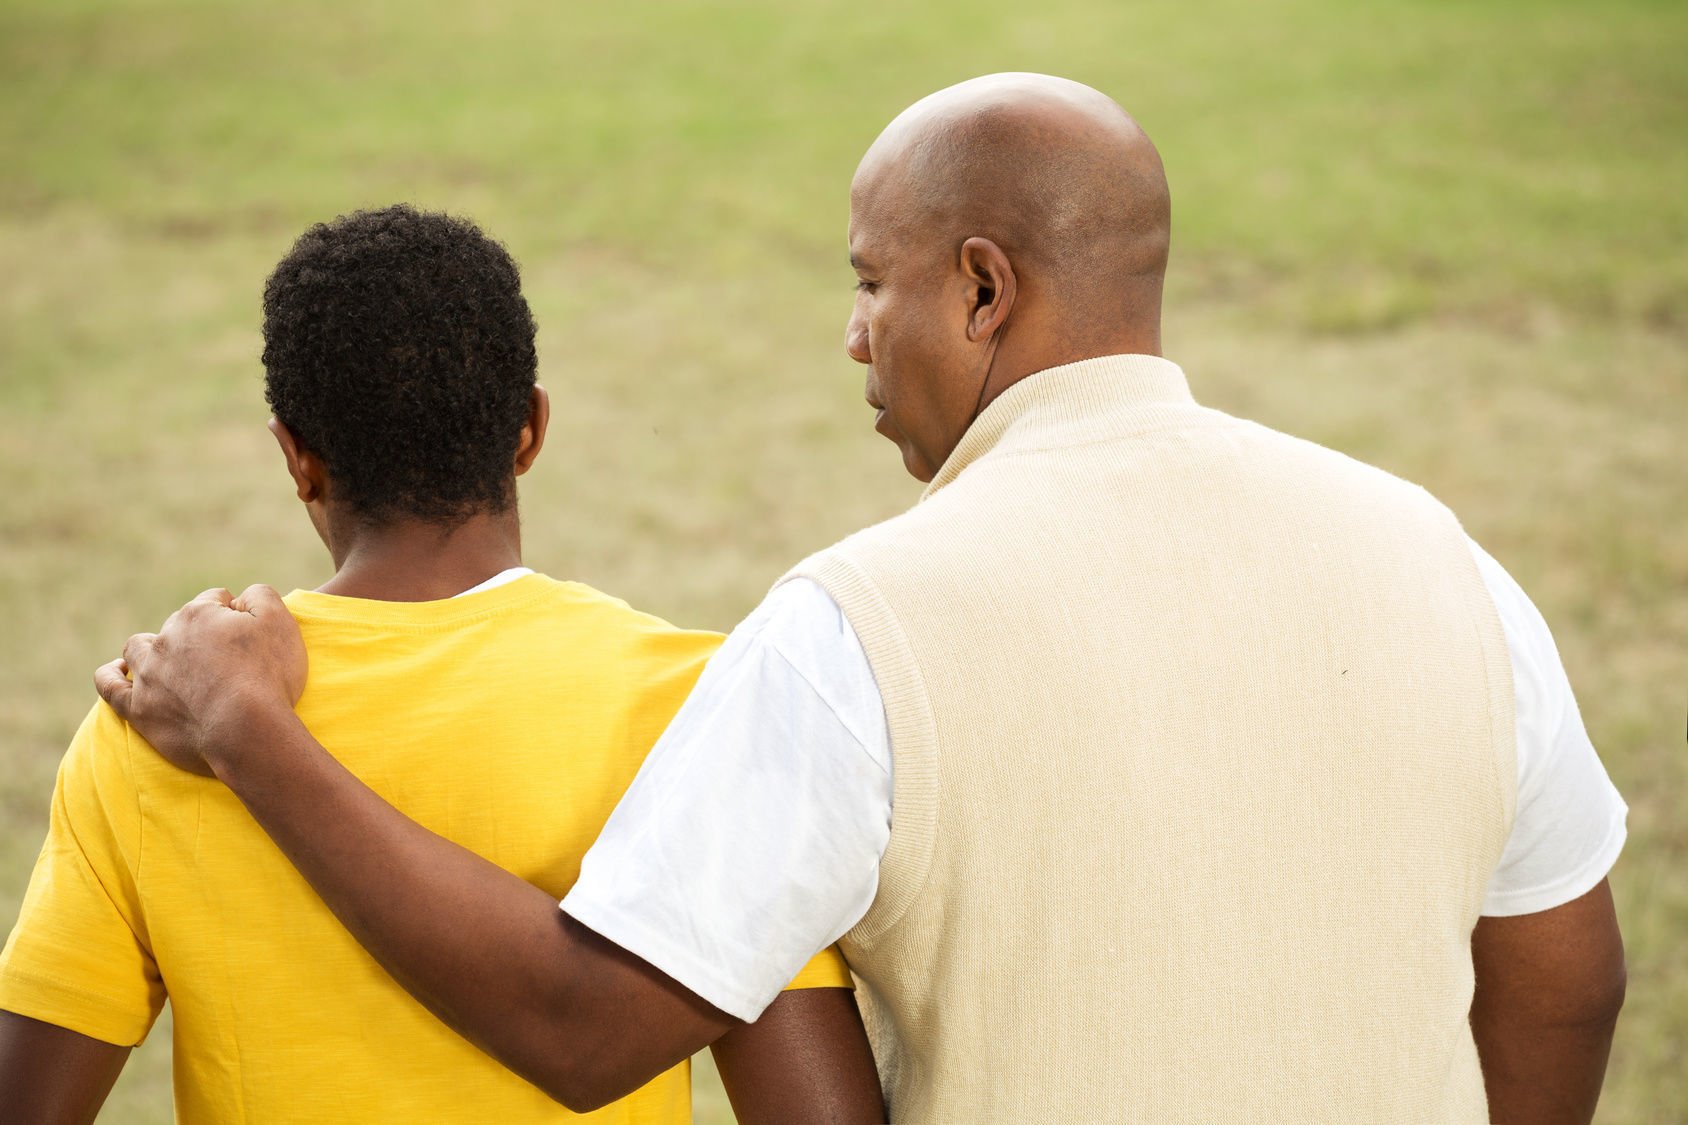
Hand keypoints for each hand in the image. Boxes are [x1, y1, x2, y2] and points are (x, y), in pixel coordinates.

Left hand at [94, 585, 306, 775]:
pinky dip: (110, 676)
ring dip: (151, 648)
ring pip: (138, 648)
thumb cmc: (267, 675)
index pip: (215, 600)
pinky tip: (117, 672)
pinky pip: (110, 687)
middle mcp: (167, 638)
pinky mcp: (139, 708)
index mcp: (199, 614)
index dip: (234, 613)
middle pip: (180, 624)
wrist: (245, 729)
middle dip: (199, 633)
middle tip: (226, 658)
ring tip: (167, 659)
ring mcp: (149, 674)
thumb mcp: (280, 622)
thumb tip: (243, 596)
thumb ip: (261, 595)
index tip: (250, 634)